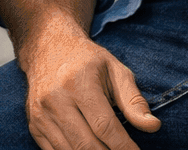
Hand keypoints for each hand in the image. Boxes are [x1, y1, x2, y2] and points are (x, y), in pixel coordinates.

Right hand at [18, 29, 159, 149]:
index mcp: (78, 82)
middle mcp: (55, 99)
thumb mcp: (115, 71)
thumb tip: (152, 126)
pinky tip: (90, 149)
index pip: (104, 126)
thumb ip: (134, 100)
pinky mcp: (34, 125)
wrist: (48, 48)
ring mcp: (41, 114)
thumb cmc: (87, 61)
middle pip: (86, 144)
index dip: (124, 147)